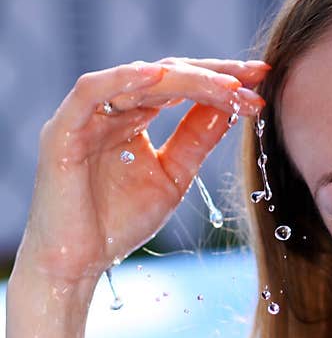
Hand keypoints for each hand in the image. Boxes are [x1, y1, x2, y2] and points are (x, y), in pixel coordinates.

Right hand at [18, 57, 267, 283]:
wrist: (79, 262)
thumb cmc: (120, 220)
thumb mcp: (174, 175)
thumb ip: (197, 139)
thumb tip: (231, 106)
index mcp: (134, 116)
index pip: (182, 86)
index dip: (222, 80)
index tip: (261, 80)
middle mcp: (110, 108)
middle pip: (167, 76)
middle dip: (215, 75)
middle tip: (255, 78)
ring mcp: (85, 116)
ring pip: (140, 80)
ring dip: (188, 79)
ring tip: (229, 84)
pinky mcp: (64, 130)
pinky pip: (92, 92)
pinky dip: (125, 79)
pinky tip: (162, 76)